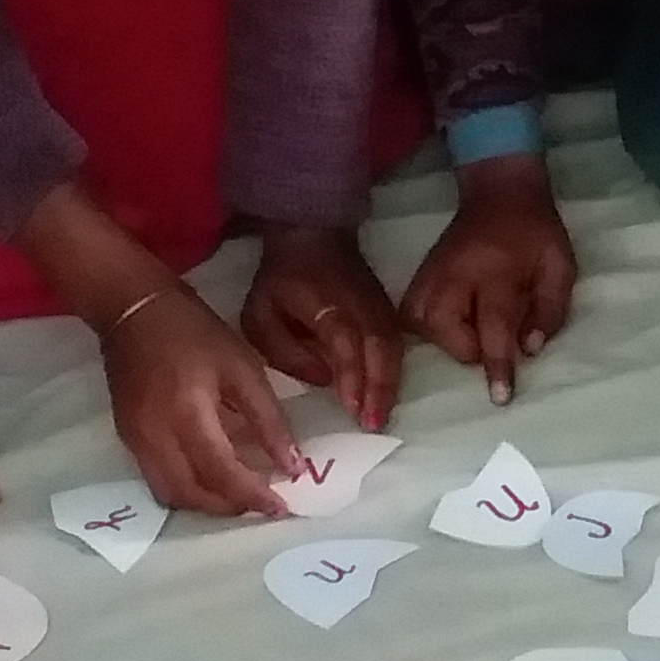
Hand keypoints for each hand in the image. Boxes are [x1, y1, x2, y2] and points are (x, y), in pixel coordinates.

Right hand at [106, 282, 307, 516]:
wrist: (133, 309)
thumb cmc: (195, 332)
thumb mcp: (243, 368)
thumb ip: (268, 420)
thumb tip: (291, 465)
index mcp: (187, 414)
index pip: (222, 473)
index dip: (253, 497)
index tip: (282, 507)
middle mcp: (155, 436)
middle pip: (193, 495)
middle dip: (230, 507)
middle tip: (263, 503)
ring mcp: (135, 441)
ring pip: (172, 494)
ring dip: (207, 504)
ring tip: (240, 494)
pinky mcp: (127, 438)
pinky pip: (157, 480)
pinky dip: (188, 489)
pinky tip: (211, 477)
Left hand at [241, 223, 407, 431]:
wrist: (313, 235)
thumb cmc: (282, 278)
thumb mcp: (261, 312)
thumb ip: (284, 350)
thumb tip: (322, 379)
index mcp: (330, 302)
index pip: (347, 342)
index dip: (352, 376)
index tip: (352, 409)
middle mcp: (362, 306)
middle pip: (382, 349)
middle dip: (380, 389)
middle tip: (374, 425)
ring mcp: (381, 307)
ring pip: (395, 349)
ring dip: (390, 386)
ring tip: (381, 420)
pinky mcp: (388, 312)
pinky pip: (397, 346)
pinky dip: (394, 374)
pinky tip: (385, 399)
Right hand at [400, 154, 577, 404]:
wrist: (500, 195)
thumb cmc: (535, 235)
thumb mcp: (559, 267)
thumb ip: (549, 311)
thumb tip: (528, 350)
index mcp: (496, 271)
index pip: (494, 326)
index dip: (497, 364)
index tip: (500, 396)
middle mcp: (455, 275)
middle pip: (446, 329)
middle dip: (470, 347)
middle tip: (492, 334)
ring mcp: (429, 275)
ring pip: (421, 326)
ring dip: (447, 339)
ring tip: (471, 328)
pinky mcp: (417, 278)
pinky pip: (409, 317)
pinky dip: (426, 329)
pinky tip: (450, 323)